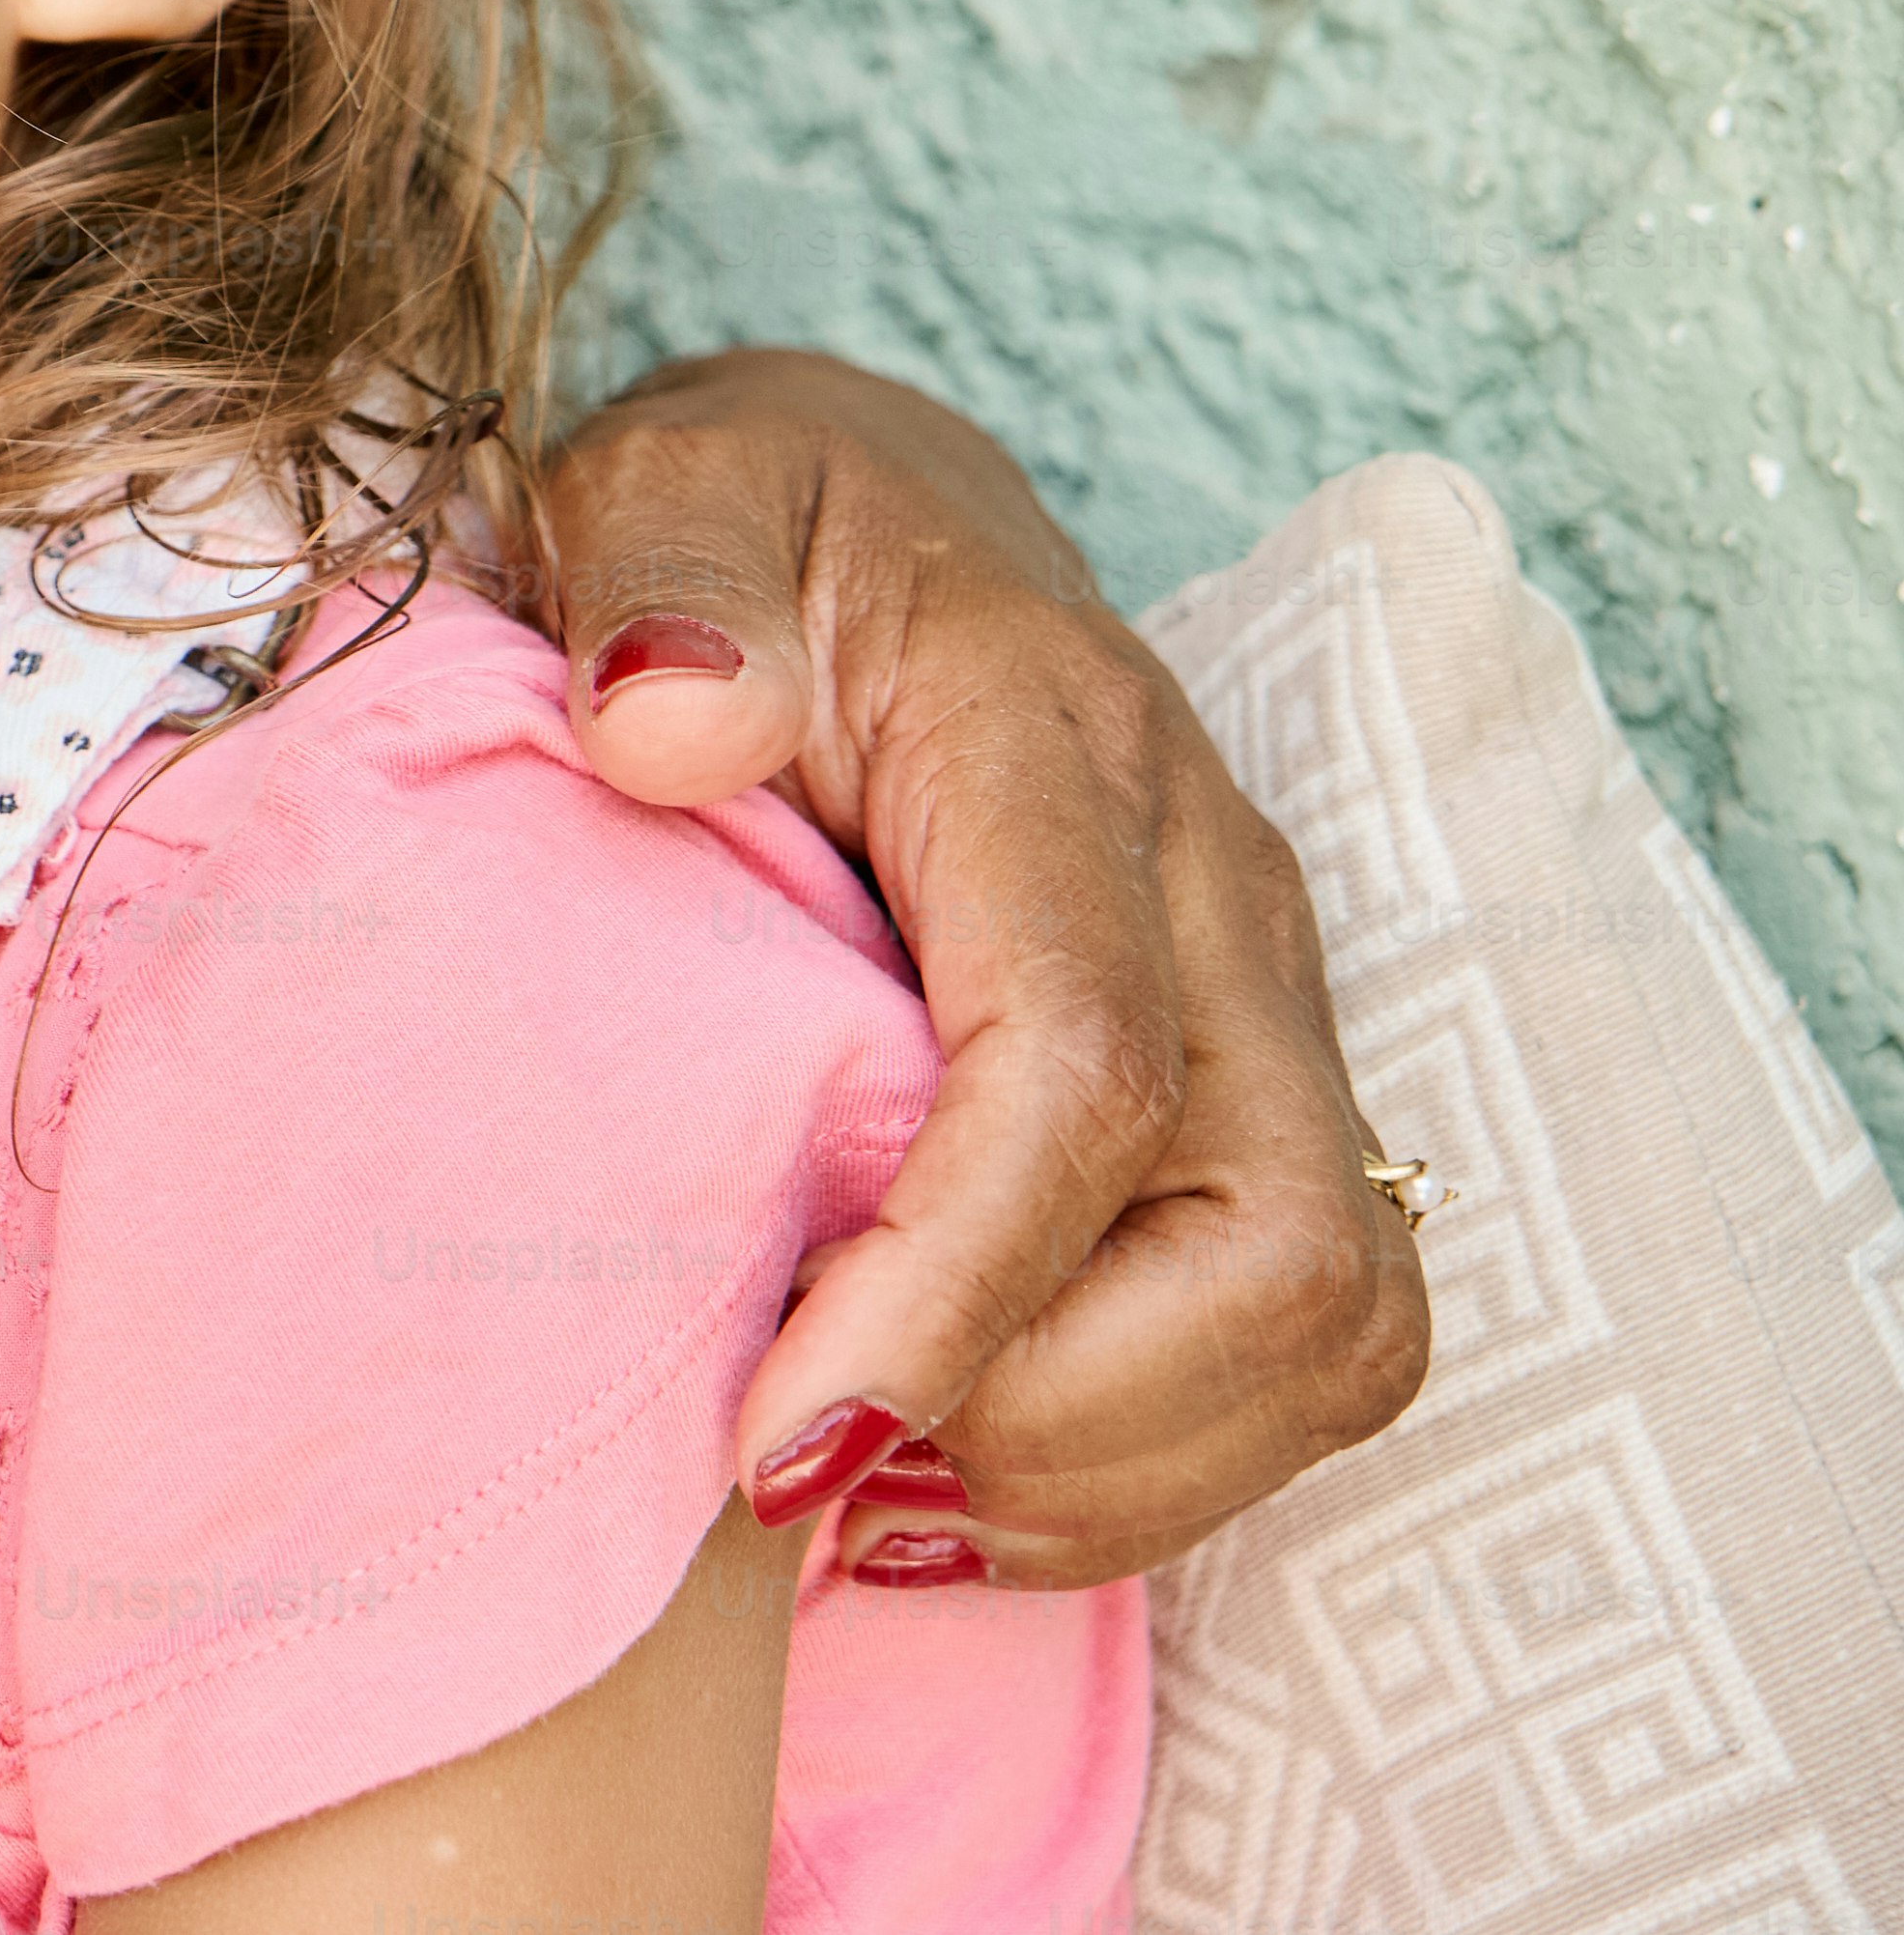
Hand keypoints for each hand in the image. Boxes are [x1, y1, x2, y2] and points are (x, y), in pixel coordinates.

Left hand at [536, 345, 1429, 1583]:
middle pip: (1270, 1244)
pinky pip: (1304, 1343)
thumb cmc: (740, 523)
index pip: (1083, 1063)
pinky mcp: (1266, 1093)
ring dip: (1108, 1470)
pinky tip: (942, 1474)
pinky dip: (1145, 1459)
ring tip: (867, 1500)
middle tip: (810, 1474)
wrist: (853, 508)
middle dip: (1054, 1419)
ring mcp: (1269, 1002)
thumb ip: (660, 578)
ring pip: (1328, 1324)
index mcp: (1061, 746)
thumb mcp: (661, 487)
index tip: (783, 1429)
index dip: (953, 1282)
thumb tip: (660, 721)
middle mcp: (1219, 890)